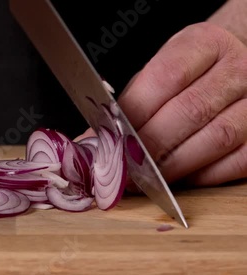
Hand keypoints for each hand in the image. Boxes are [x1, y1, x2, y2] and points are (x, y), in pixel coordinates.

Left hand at [76, 22, 246, 186]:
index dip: (136, 113)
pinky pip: (238, 160)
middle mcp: (238, 68)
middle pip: (190, 111)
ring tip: (146, 177)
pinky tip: (182, 177)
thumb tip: (95, 140)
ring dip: (174, 165)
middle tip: (125, 166)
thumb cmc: (191, 72)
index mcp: (204, 43)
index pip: (166, 78)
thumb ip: (131, 102)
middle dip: (150, 146)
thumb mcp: (160, 71)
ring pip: (216, 138)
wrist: (236, 66)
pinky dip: (205, 174)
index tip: (114, 138)